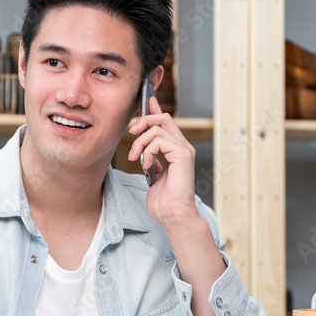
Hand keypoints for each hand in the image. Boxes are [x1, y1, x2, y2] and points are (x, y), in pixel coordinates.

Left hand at [128, 96, 199, 226]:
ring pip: (158, 128)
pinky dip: (148, 151)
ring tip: (135, 158)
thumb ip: (151, 158)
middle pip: (164, 118)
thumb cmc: (163, 200)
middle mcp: (183, 146)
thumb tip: (143, 148)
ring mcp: (184, 149)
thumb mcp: (152, 174)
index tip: (146, 101)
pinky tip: (147, 164)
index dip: (155, 110)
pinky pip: (159, 140)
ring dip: (140, 142)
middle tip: (131, 133)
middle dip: (144, 121)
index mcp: (177, 149)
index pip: (166, 122)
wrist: (173, 214)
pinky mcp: (183, 154)